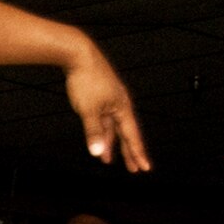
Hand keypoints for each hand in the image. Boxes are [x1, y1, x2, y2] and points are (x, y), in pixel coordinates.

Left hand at [65, 41, 149, 171]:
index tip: (145, 167)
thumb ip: (94, 132)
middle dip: (129, 152)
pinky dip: (101, 133)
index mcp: (122, 107)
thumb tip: (97, 152)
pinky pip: (103, 121)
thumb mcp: (89, 110)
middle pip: (126, 133)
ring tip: (108, 160)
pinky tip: (98, 141)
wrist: (79, 56)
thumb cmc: (87, 80)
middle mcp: (119, 105)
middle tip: (135, 168)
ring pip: (112, 128)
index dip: (138, 152)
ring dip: (110, 144)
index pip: (132, 135)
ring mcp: (109, 102)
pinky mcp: (98, 99)